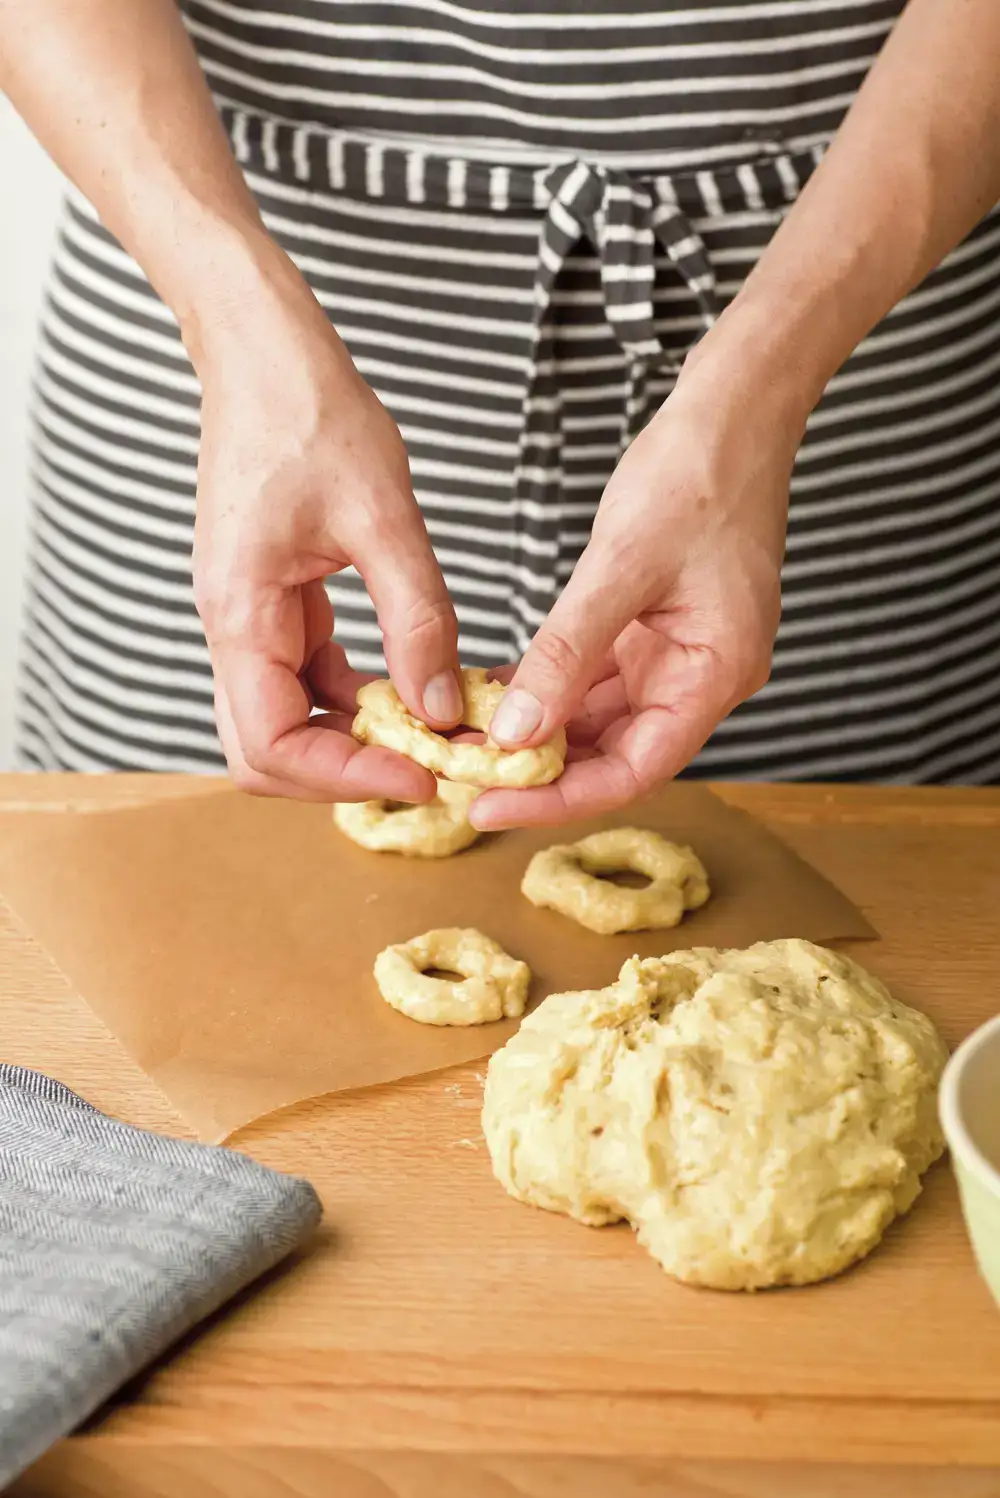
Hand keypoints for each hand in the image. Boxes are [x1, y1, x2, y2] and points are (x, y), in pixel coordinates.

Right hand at [190, 263, 462, 800]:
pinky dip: (357, 694)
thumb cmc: (312, 416)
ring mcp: (250, 620)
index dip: (345, 776)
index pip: (272, 745)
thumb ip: (418, 621)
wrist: (267, 358)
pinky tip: (413, 682)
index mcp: (242, 613)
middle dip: (342, 773)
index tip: (421, 774)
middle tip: (422, 767)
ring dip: (354, 738)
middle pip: (266, 750)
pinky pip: (308, 676)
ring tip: (432, 732)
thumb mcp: (386, 520)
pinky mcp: (274, 606)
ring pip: (287, 718)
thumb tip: (442, 709)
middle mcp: (233, 629)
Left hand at [471, 349, 804, 827]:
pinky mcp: (654, 633)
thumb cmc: (697, 476)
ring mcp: (678, 657)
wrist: (734, 414)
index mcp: (716, 674)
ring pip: (601, 722)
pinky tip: (497, 696)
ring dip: (540, 734)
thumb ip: (568, 652)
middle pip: (617, 756)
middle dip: (541, 772)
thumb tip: (514, 733)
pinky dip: (549, 691)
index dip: (559, 800)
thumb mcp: (622, 566)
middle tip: (462, 776)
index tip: (488, 808)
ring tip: (468, 742)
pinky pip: (596, 680)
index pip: (634, 771)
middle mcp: (701, 678)